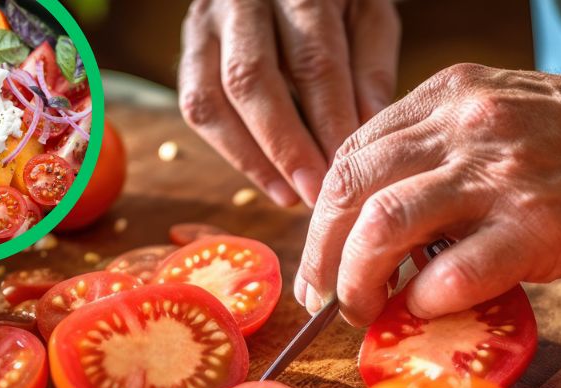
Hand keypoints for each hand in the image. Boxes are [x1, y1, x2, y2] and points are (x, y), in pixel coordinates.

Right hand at [178, 0, 400, 207]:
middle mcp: (241, 0)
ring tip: (290, 195)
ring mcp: (206, 23)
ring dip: (252, 157)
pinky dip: (231, 151)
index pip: (312, 60)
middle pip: (251, 80)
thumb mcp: (369, 14)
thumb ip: (371, 67)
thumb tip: (366, 132)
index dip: (328, 121)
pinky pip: (196, 106)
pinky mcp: (189, 49)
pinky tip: (268, 180)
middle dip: (285, 146)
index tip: (345, 170)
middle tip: (315, 193)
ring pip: (212, 98)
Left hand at [295, 63, 560, 325]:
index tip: (324, 257)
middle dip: (321, 255)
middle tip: (326, 297)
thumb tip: (393, 224)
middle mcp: (462, 126)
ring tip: (365, 311)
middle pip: (349, 190)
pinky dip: (425, 301)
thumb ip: (445, 153)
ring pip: (381, 228)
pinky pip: (452, 274)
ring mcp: (499, 173)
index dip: (324, 216)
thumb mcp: (505, 114)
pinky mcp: (539, 225)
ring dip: (357, 282)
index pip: (352, 154)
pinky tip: (432, 309)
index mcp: (448, 98)